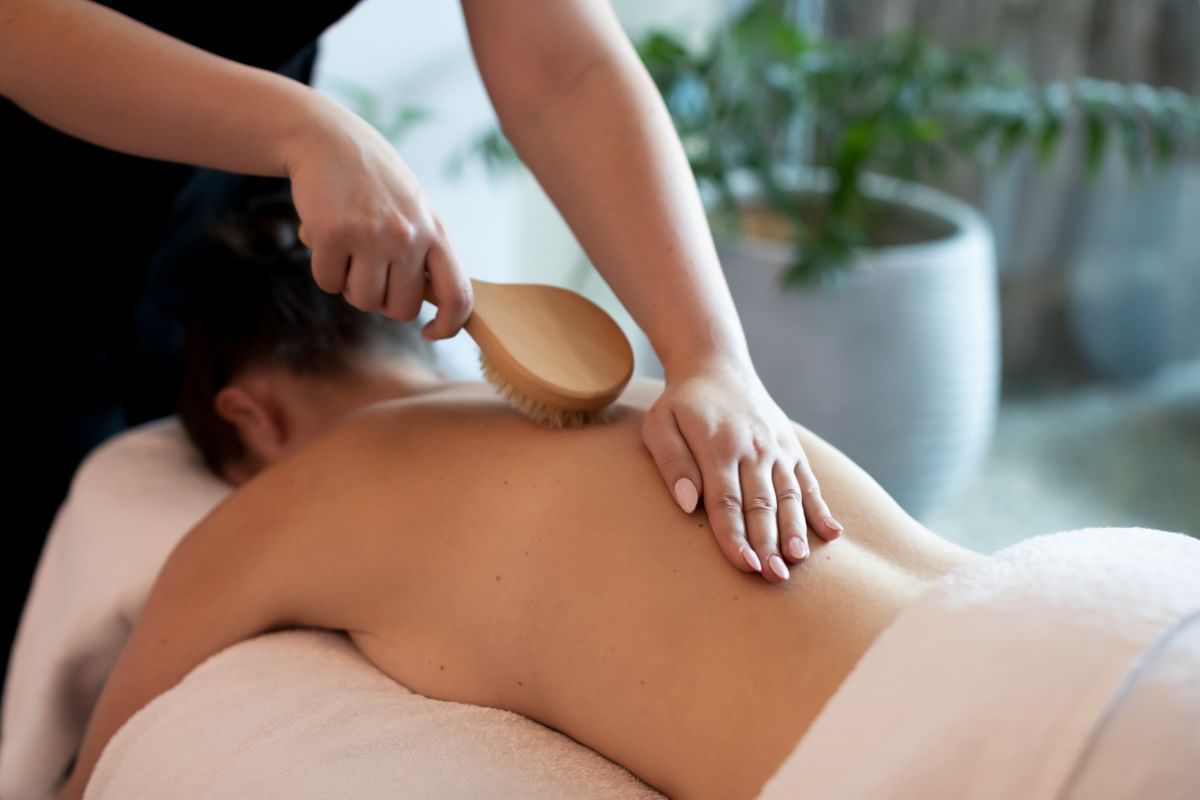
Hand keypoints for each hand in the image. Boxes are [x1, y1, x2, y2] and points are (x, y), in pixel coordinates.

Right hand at [284, 102, 471, 337]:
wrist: (327, 138)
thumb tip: (432, 304)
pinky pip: (327, 283)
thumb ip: (426, 252)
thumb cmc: (374, 181)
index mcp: (435, 232)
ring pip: (362, 301)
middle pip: (400, 309)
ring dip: (350, 285)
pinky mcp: (332, 234)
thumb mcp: (414, 210)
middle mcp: (408, 236)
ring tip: (349, 250)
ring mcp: (370, 235)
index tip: (429, 332)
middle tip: (369, 270)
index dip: (448, 326)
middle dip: (381, 300)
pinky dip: (323, 271)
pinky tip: (326, 240)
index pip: (458, 296)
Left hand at [641, 361, 843, 582]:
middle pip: (762, 505)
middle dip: (768, 544)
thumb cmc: (682, 404)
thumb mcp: (660, 425)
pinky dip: (820, 508)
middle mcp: (753, 449)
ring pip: (789, 496)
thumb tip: (687, 502)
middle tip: (774, 578)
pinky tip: (832, 534)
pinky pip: (808, 482)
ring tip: (798, 561)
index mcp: (718, 446)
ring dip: (795, 531)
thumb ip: (672, 462)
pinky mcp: (791, 448)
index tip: (744, 565)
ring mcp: (776, 449)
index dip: (735, 536)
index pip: (727, 501)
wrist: (718, 366)